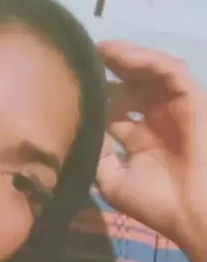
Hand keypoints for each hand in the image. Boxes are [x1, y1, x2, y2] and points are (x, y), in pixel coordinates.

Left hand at [96, 41, 206, 246]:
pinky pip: (171, 70)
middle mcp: (155, 119)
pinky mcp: (191, 99)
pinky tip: (122, 54)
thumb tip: (80, 130)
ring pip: (150, 71)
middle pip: (130, 84)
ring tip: (100, 48)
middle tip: (82, 55)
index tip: (69, 81)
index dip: (94, 94)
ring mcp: (173, 108)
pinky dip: (148, 59)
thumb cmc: (155, 203)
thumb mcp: (112, 181)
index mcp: (138, 138)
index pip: (114, 107)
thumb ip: (97, 156)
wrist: (191, 214)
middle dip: (108, 69)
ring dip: (126, 57)